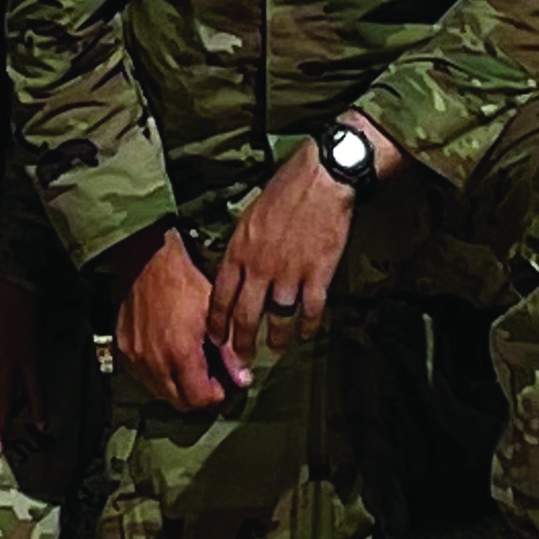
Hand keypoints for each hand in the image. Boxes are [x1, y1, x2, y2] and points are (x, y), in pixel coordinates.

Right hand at [115, 230, 237, 414]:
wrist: (145, 259)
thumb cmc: (183, 278)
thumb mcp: (214, 309)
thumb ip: (229, 348)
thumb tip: (242, 378)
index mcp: (180, 353)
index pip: (201, 400)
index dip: (217, 394)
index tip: (225, 382)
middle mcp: (154, 363)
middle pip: (180, 403)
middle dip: (198, 395)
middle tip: (211, 377)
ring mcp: (135, 358)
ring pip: (160, 393)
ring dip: (177, 387)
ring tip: (191, 365)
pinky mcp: (123, 350)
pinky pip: (142, 377)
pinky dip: (158, 374)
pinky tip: (168, 356)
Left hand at [204, 133, 373, 364]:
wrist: (322, 178)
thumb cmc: (286, 188)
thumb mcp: (250, 215)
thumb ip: (243, 246)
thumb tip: (239, 268)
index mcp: (240, 250)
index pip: (221, 297)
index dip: (217, 322)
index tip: (216, 339)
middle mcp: (260, 267)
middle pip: (246, 316)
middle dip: (241, 343)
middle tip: (241, 361)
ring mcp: (289, 273)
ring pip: (277, 319)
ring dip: (276, 338)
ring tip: (275, 348)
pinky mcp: (318, 274)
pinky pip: (310, 311)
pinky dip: (307, 326)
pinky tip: (306, 333)